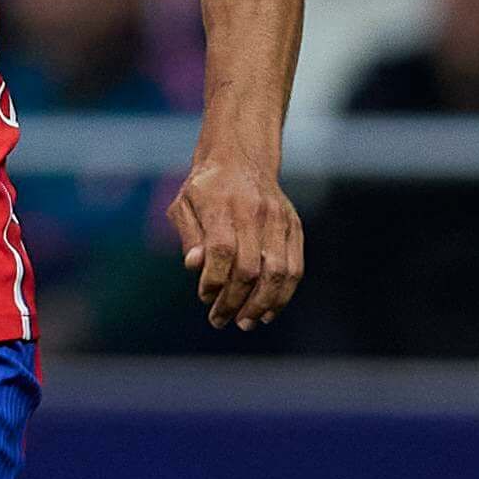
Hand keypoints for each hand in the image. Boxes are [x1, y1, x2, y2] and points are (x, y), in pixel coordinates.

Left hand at [167, 153, 301, 331]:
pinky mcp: (294, 226)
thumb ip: (188, 235)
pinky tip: (267, 311)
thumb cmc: (205, 187)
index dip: (213, 281)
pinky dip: (283, 295)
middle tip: (220, 320)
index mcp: (222, 204)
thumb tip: (195, 266)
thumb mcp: (184, 203)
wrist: (241, 156)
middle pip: (249, 268)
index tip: (204, 296)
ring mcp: (278, 220)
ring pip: (277, 273)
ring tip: (246, 322)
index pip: (222, 251)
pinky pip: (294, 268)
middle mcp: (254, 212)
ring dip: (261, 304)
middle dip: (234, 301)